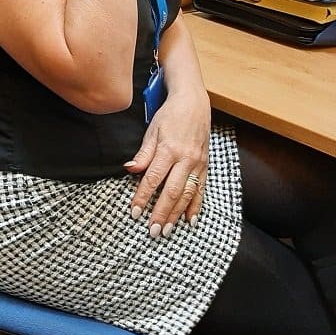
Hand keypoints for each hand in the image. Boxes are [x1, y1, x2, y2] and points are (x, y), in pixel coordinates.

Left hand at [124, 86, 210, 236]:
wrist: (194, 103)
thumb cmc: (170, 116)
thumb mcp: (152, 130)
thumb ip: (143, 153)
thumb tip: (130, 169)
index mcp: (169, 150)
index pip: (153, 178)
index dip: (143, 196)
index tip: (135, 212)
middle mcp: (186, 159)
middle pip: (172, 191)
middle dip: (162, 213)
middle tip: (153, 231)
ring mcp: (198, 164)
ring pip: (187, 194)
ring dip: (177, 214)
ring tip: (168, 230)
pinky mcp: (205, 166)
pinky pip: (201, 189)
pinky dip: (196, 206)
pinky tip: (191, 220)